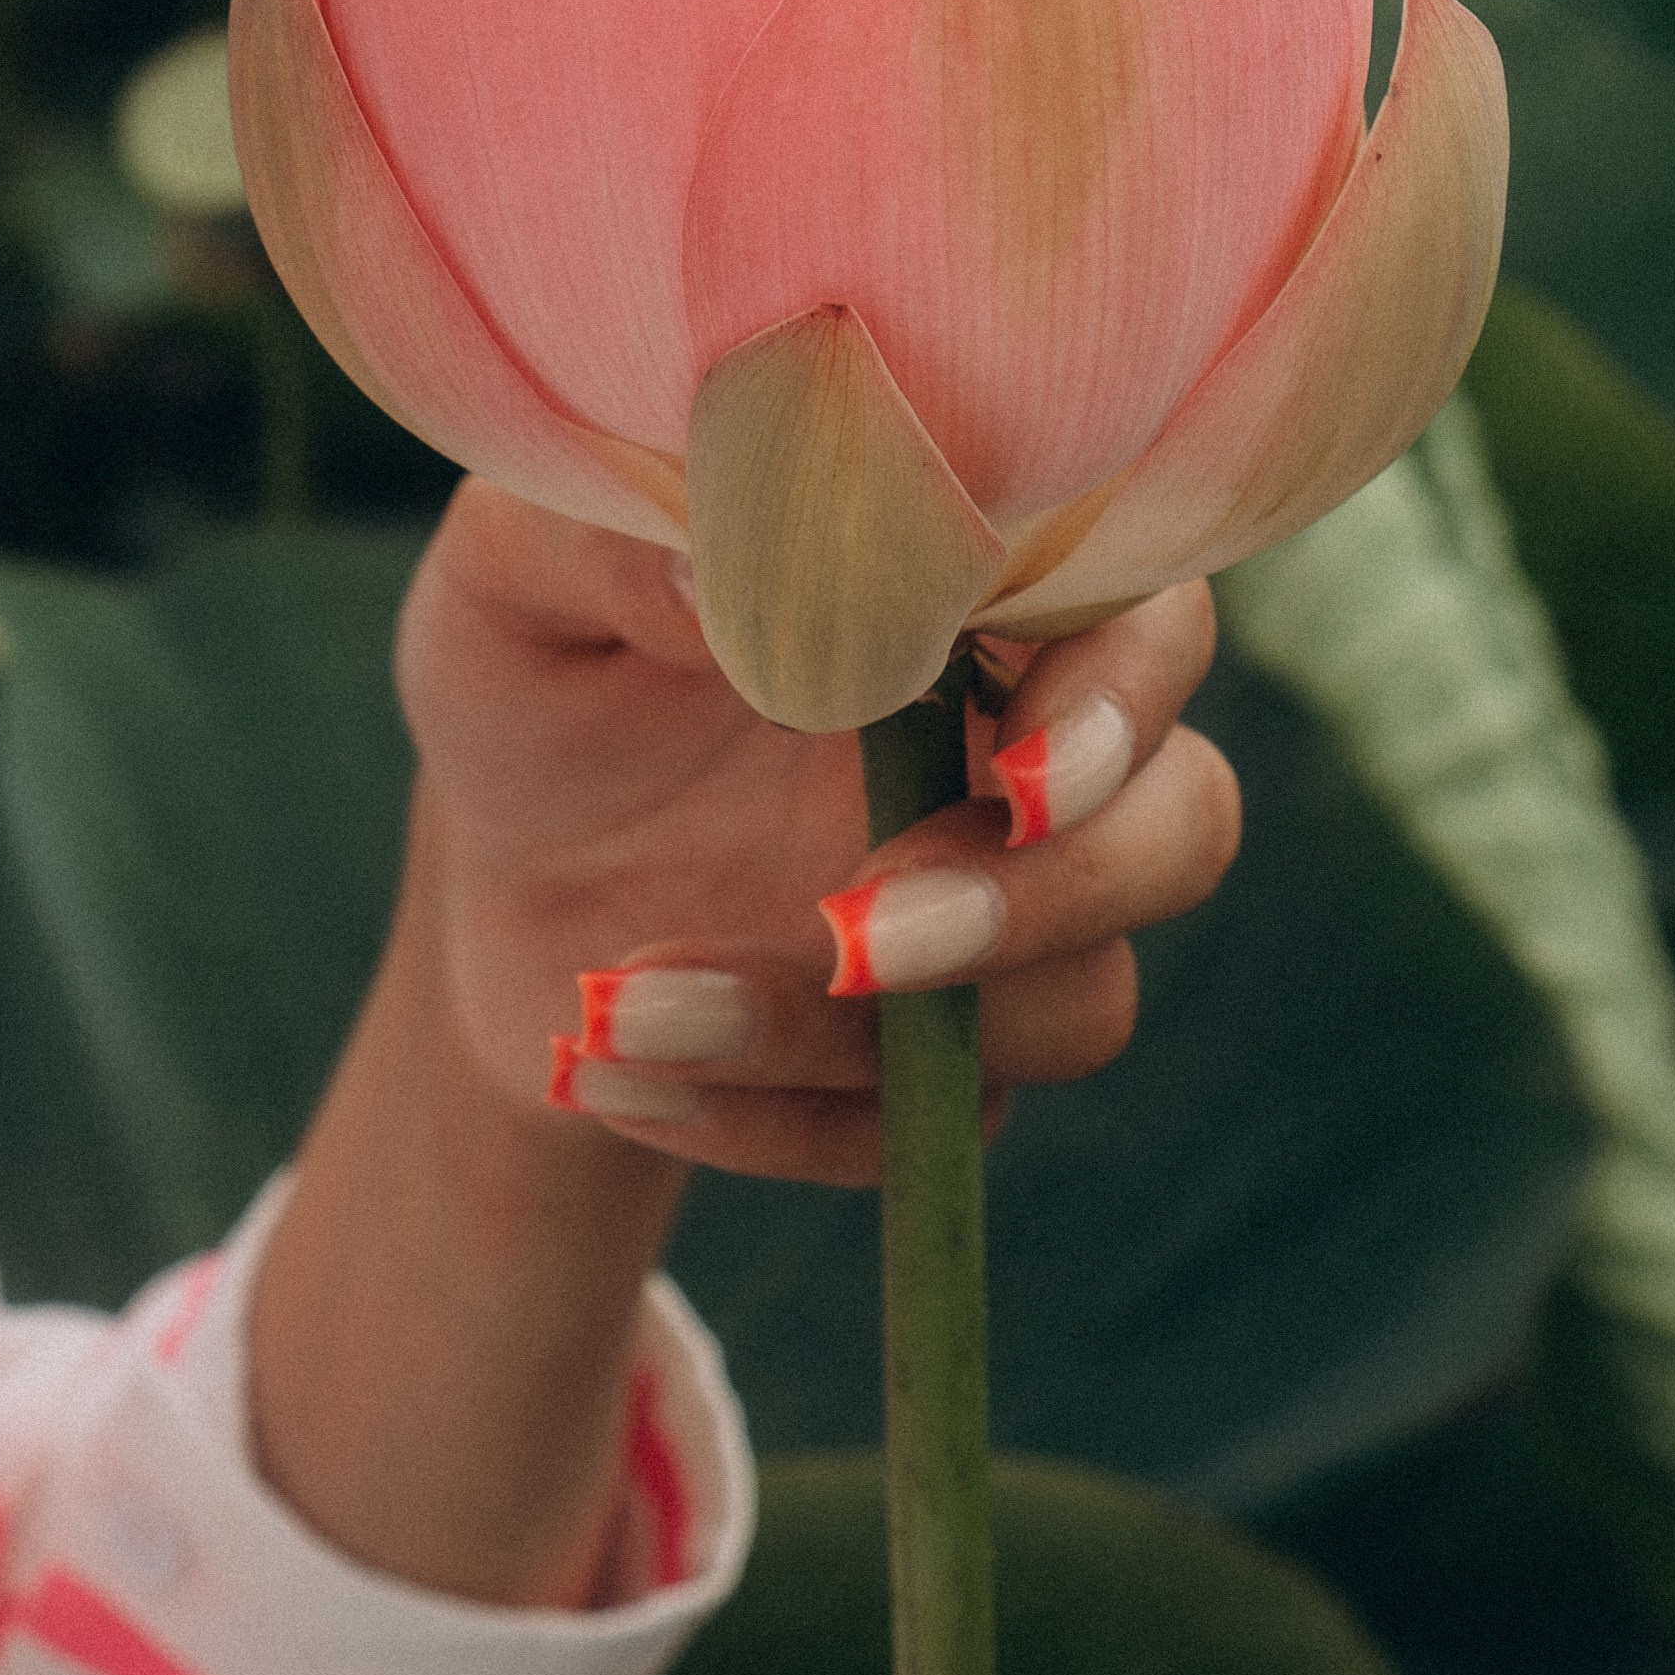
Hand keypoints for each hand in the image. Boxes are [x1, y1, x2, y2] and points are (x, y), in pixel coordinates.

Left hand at [396, 481, 1237, 1187]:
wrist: (493, 860)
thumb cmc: (541, 655)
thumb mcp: (520, 569)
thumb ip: (617, 539)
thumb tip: (730, 572)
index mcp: (977, 593)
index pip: (1145, 620)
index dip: (1116, 705)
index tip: (1006, 775)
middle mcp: (1030, 751)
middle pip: (1180, 828)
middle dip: (1041, 900)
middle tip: (848, 934)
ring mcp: (1010, 923)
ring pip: (1075, 1008)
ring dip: (849, 1036)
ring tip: (627, 1002)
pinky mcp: (943, 1064)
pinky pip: (928, 1135)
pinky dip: (768, 1118)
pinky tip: (608, 1065)